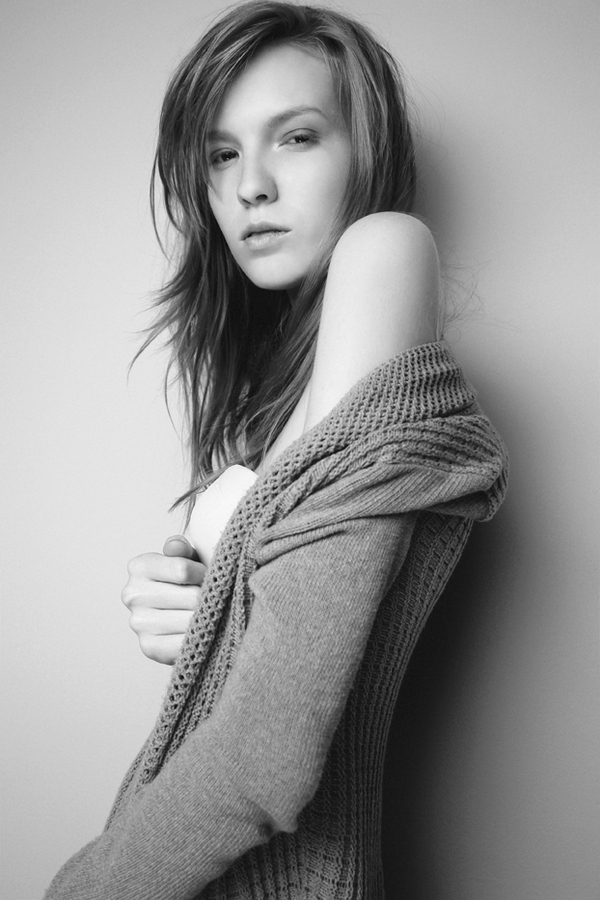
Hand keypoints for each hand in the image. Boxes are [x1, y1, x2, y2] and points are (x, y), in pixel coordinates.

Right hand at [122, 535, 206, 664]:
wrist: (178, 616)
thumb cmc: (186, 582)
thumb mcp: (187, 559)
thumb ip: (182, 550)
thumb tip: (176, 545)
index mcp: (139, 567)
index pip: (182, 569)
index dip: (203, 574)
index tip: (208, 576)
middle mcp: (133, 594)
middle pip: (190, 597)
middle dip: (209, 598)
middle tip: (214, 599)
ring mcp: (138, 622)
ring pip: (191, 621)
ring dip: (208, 618)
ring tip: (209, 613)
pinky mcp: (148, 646)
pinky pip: (185, 643)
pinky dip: (200, 638)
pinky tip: (203, 632)